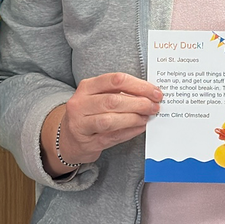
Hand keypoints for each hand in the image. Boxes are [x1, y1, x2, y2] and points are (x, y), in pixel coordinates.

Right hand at [44, 74, 161, 174]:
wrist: (69, 138)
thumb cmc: (90, 113)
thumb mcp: (98, 96)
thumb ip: (120, 93)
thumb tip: (150, 94)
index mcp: (86, 87)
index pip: (115, 80)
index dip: (138, 86)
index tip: (155, 92)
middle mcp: (80, 104)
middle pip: (113, 101)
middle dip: (139, 103)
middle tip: (154, 106)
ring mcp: (80, 124)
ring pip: (110, 120)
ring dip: (133, 118)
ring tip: (146, 117)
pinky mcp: (86, 142)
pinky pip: (111, 137)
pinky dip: (129, 132)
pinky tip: (140, 128)